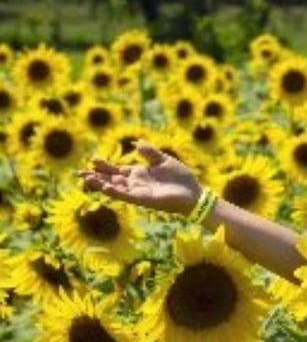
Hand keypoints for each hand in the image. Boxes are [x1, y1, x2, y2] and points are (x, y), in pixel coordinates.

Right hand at [78, 140, 203, 216]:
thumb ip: (149, 152)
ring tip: (86, 179)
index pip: (117, 170)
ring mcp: (138, 192)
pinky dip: (116, 191)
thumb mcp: (163, 160)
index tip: (92, 160)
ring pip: (115, 188)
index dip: (104, 166)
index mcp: (139, 173)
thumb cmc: (180, 177)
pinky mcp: (143, 199)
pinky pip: (126, 195)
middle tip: (79, 173)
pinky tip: (105, 187)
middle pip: (111, 179)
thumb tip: (135, 142)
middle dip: (96, 176)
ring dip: (101, 184)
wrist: (193, 192)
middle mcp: (135, 183)